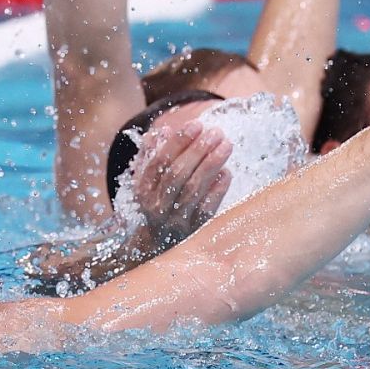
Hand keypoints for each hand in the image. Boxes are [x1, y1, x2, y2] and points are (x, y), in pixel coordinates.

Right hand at [128, 122, 232, 251]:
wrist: (157, 244)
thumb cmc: (156, 200)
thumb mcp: (147, 178)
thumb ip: (151, 154)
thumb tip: (162, 132)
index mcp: (142, 189)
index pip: (159, 161)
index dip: (178, 142)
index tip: (196, 124)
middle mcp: (156, 206)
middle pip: (177, 175)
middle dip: (198, 150)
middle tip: (216, 132)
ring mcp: (175, 220)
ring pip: (193, 190)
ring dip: (211, 164)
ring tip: (226, 144)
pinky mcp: (194, 232)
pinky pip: (207, 208)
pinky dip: (218, 189)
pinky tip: (227, 171)